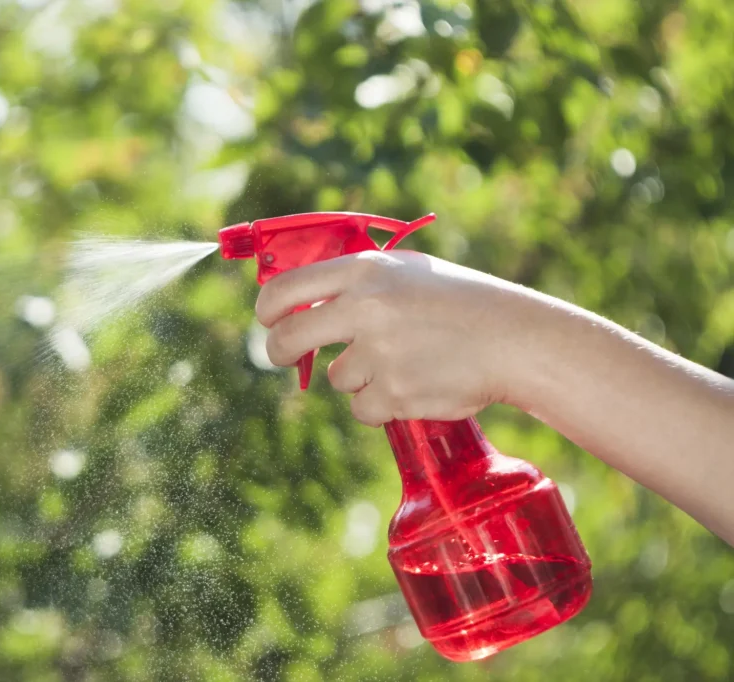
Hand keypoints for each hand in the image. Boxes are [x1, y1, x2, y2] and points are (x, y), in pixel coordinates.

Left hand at [255, 250, 532, 425]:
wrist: (513, 338)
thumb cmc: (459, 301)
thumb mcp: (405, 271)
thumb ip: (355, 281)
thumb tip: (300, 299)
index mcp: (365, 272)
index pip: (285, 289)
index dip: (268, 309)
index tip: (269, 320)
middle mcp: (365, 309)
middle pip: (288, 338)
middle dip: (280, 351)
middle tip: (286, 356)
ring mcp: (378, 353)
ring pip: (337, 378)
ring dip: (360, 377)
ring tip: (406, 360)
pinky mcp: (394, 393)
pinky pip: (363, 408)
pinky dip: (382, 404)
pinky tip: (416, 383)